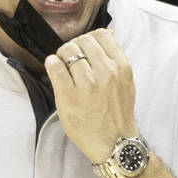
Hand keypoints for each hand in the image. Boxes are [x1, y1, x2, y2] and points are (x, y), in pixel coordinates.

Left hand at [45, 28, 138, 163]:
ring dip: (62, 56)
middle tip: (71, 62)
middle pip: (82, 40)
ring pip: (67, 50)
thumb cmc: (117, 112)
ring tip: (64, 69)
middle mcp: (106, 73)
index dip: (89, 40)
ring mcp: (87, 85)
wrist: (114, 142)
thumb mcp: (125, 81)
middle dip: (74, 47)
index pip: (101, 34)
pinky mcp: (69, 97)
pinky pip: (54, 67)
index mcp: (121, 66)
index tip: (84, 51)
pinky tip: (55, 72)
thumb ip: (115, 58)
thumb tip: (106, 34)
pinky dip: (52, 65)